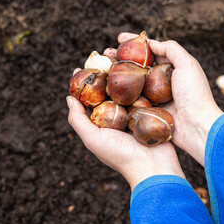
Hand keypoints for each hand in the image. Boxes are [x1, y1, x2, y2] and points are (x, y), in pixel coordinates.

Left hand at [67, 69, 184, 189]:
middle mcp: (117, 118)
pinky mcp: (150, 111)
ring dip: (121, 74)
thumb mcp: (93, 139)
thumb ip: (78, 120)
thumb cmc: (121, 155)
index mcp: (102, 124)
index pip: (89, 101)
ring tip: (116, 56)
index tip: (79, 68)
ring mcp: (134, 114)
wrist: (154, 166)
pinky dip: (138, 80)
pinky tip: (136, 66)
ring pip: (125, 89)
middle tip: (99, 57)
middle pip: (107, 92)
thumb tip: (68, 98)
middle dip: (102, 75)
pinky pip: (143, 92)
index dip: (83, 85)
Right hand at [104, 33, 223, 165]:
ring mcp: (154, 96)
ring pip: (131, 82)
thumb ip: (171, 49)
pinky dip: (119, 93)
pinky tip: (107, 88)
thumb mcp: (187, 64)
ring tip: (102, 68)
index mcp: (171, 68)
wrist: (197, 126)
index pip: (150, 51)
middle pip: (137, 66)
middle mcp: (161, 81)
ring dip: (117, 74)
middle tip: (106, 53)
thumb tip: (152, 43)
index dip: (134, 43)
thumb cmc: (194, 94)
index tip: (119, 37)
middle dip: (121, 58)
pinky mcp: (148, 111)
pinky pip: (131, 99)